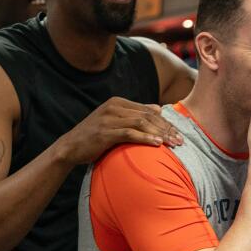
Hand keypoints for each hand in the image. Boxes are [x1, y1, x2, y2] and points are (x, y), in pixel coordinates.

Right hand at [55, 97, 183, 165]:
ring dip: (160, 134)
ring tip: (173, 144)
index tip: (179, 133)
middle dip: (167, 128)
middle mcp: (114, 107)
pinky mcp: (105, 132)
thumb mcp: (115, 121)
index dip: (166, 122)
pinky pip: (130, 133)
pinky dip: (146, 138)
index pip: (149, 110)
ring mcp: (109, 119)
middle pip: (148, 116)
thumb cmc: (95, 136)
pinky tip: (158, 144)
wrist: (70, 147)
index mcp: (118, 102)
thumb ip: (135, 114)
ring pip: (142, 123)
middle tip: (181, 141)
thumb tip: (158, 108)